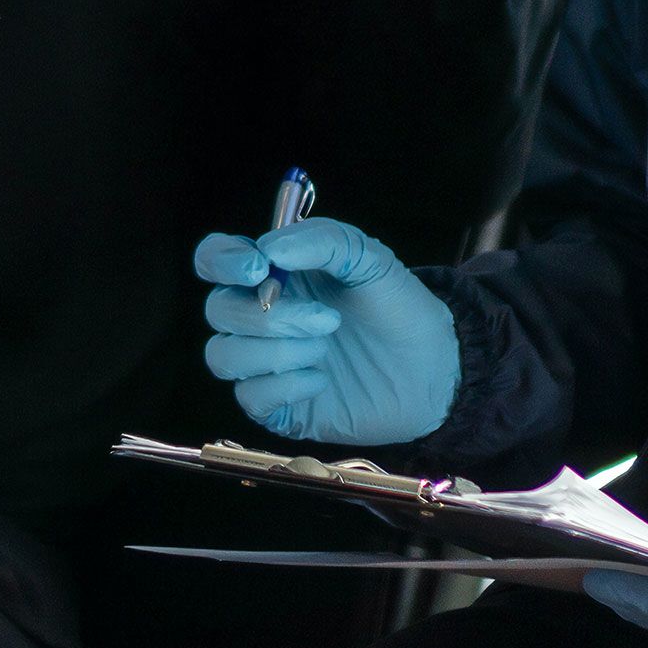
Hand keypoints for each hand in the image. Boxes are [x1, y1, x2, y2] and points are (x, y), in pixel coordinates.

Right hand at [194, 217, 459, 443]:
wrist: (433, 369)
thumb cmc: (398, 308)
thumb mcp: (370, 259)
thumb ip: (324, 241)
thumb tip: (270, 250)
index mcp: (273, 274)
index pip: (215, 260)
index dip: (222, 261)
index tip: (258, 268)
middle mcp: (260, 316)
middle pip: (218, 310)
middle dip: (271, 316)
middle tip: (328, 320)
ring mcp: (264, 363)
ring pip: (223, 355)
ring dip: (275, 352)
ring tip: (326, 350)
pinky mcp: (276, 407)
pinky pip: (248, 397)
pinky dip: (284, 386)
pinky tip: (321, 381)